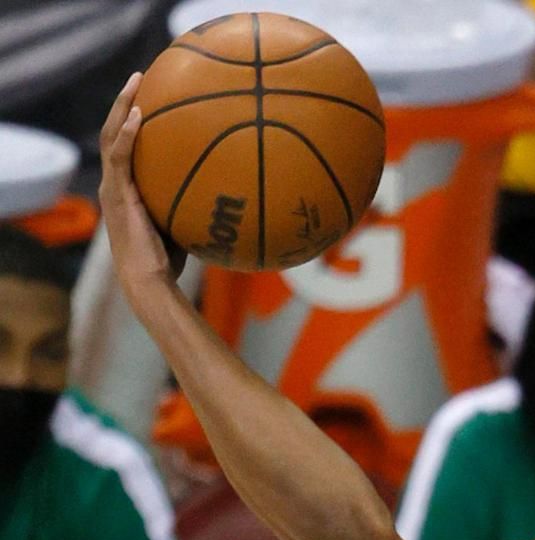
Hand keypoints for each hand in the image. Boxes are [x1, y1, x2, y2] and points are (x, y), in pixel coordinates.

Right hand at [97, 73, 186, 293]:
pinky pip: (120, 157)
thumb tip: (238, 189)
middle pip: (115, 132)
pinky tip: (139, 116)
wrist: (150, 282)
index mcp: (128, 187)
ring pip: (111, 137)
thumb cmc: (172, 260)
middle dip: (126, 102)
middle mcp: (116, 183)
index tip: (152, 95)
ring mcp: (113, 188)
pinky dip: (127, 134)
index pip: (128, 145)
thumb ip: (199, 201)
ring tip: (135, 82)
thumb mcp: (187, 222)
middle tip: (140, 76)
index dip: (135, 119)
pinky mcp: (117, 195)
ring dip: (122, 107)